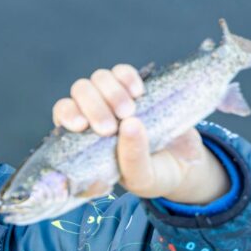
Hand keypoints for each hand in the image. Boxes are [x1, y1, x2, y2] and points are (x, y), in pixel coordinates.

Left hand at [52, 64, 226, 202]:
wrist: (186, 165)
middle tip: (110, 128)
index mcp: (84, 137)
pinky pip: (122, 72)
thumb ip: (132, 161)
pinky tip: (138, 93)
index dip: (68, 113)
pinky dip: (127, 77)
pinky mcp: (135, 88)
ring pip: (99, 78)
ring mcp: (114, 98)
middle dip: (93, 106)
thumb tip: (129, 126)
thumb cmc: (154, 175)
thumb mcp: (142, 178)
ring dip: (111, 92)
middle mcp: (95, 113)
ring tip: (130, 112)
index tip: (82, 125)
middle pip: (80, 91)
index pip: (63, 113)